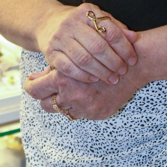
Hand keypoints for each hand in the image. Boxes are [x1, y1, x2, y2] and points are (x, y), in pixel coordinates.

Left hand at [24, 63, 145, 120]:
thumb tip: (39, 75)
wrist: (135, 63)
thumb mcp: (76, 53)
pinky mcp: (97, 114)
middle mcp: (71, 96)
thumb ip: (58, 64)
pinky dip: (79, 105)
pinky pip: (79, 113)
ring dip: (63, 101)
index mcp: (63, 78)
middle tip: (47, 89)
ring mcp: (84, 108)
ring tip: (68, 91)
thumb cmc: (105, 52)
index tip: (33, 81)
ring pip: (61, 111)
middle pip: (44, 104)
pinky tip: (84, 94)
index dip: (32, 84)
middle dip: (45, 96)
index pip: (34, 88)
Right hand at [34, 2, 136, 85]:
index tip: (133, 60)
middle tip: (123, 71)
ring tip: (112, 79)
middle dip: (114, 62)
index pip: (110, 31)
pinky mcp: (50, 52)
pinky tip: (93, 79)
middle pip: (97, 46)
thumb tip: (134, 38)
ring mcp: (59, 38)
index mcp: (87, 12)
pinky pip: (68, 67)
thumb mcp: (97, 20)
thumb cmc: (80, 24)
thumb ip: (116, 28)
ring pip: (84, 59)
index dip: (124, 48)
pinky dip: (83, 75)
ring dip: (101, 72)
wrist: (47, 23)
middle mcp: (71, 23)